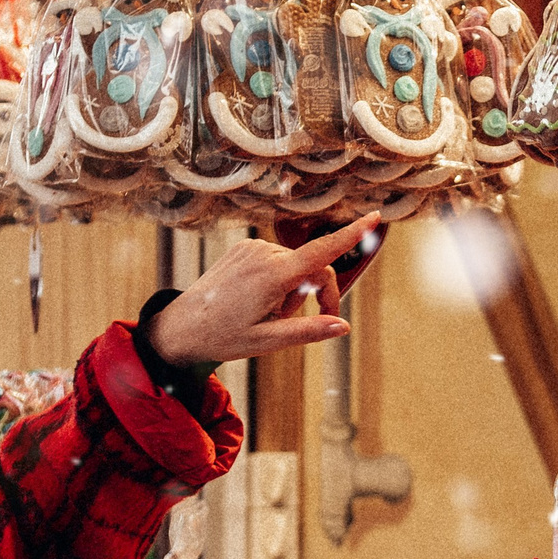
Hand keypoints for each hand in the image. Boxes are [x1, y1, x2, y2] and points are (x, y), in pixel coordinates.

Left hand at [144, 217, 376, 364]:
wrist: (183, 326)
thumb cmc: (224, 336)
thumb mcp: (268, 341)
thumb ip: (308, 331)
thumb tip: (342, 326)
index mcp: (272, 276)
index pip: (321, 252)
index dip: (351, 235)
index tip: (374, 217)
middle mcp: (263, 254)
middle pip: (313, 267)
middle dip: (316, 294)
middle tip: (305, 323)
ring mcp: (252, 248)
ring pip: (296, 266)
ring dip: (294, 290)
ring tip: (268, 313)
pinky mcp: (245, 249)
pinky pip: (278, 261)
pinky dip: (280, 280)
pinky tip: (258, 299)